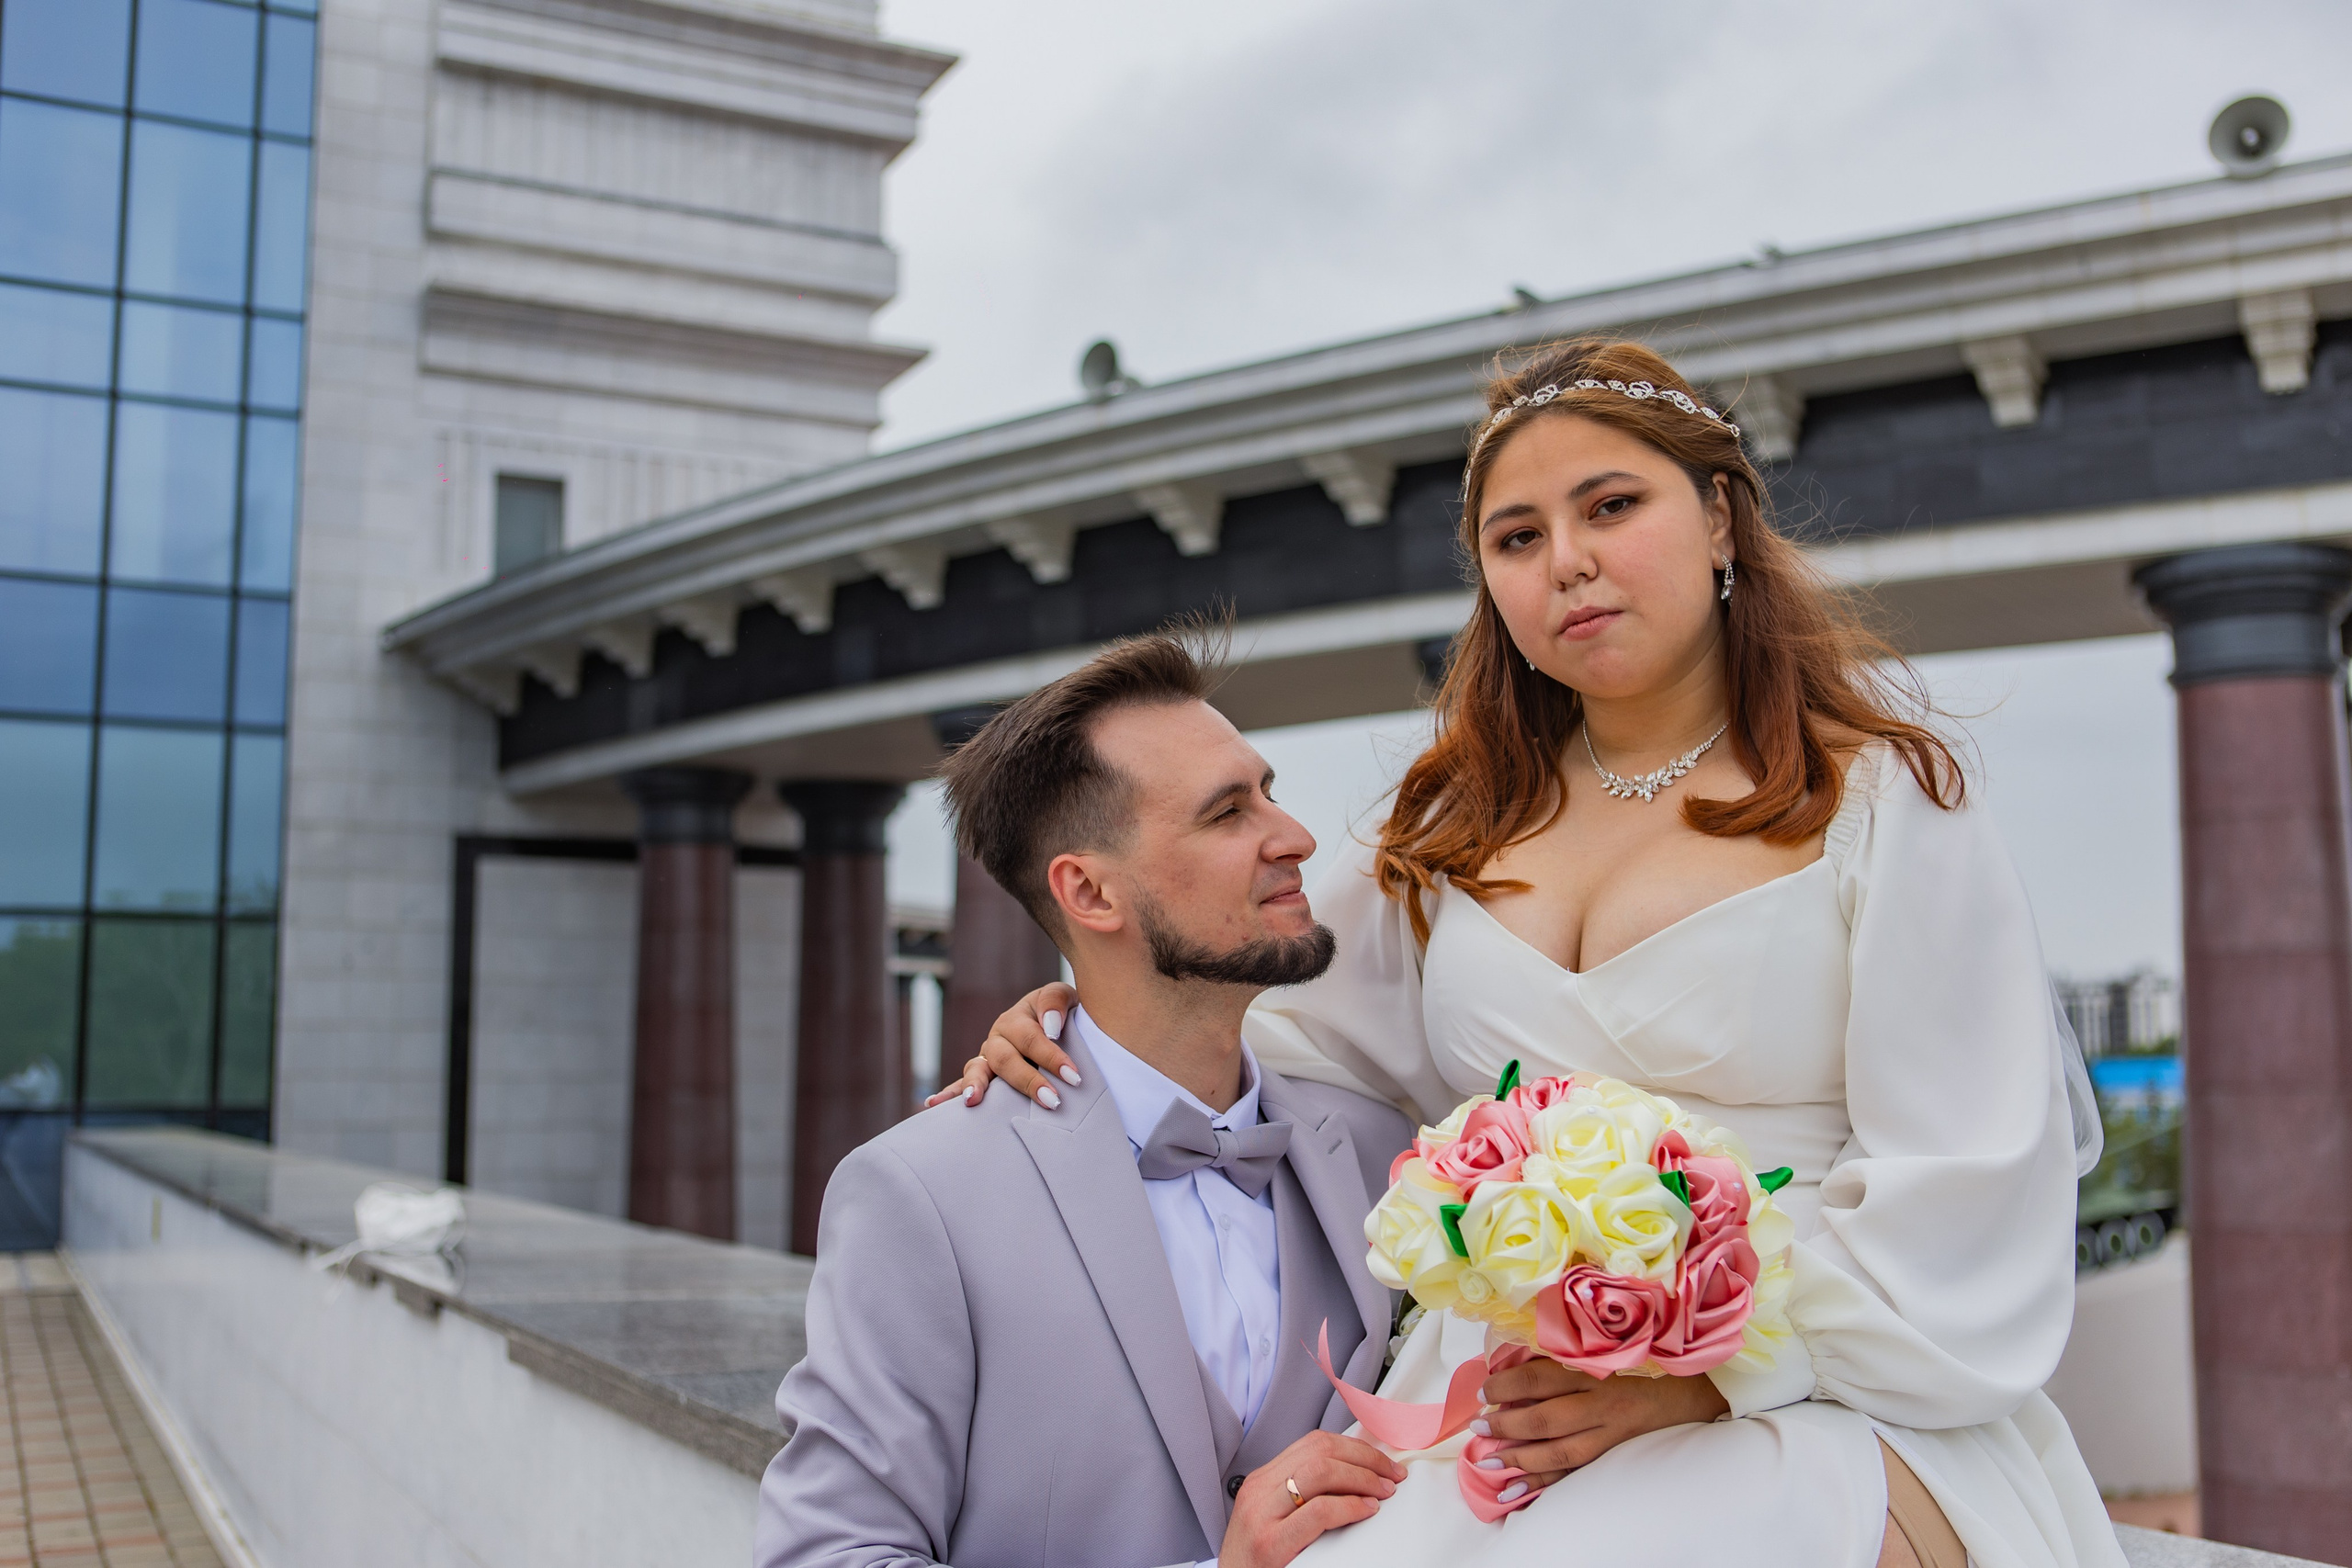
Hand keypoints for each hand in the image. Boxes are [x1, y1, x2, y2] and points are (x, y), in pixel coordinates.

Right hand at [921, 981, 1078, 1109]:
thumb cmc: (1064, 1015)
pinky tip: (932, 1104)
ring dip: (975, 1085)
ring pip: (977, 1070)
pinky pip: (962, 1084)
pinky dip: (948, 1094)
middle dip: (1028, 1080)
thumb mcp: (1066, 998)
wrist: (1059, 1026)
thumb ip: (1056, 1001)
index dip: (1052, 1056)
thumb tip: (1050, 1026)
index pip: (1031, 1038)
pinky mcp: (983, 1077)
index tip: (1073, 1076)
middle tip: (1052, 1100)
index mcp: (1016, 1018)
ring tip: (973, 1100)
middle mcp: (998, 1038)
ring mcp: (987, 1058)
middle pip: (1005, 1058)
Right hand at [1219, 1430, 1403, 1567]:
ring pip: (1319, 1471)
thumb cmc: (1259, 1562)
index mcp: (1261, 1481)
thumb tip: (1357, 1479)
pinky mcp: (1269, 1543)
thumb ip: (1303, 1496)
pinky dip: (1350, 1506)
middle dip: (1365, 1459)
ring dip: (1362, 1478)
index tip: (1382, 1462)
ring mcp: (1261, 1514)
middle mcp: (1258, 1490)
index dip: (1355, 1447)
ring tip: (1384, 1492)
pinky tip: (1366, 1510)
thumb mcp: (1275, 1518)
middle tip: (1393, 1476)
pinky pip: (1318, 1511)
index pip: (1313, 1443)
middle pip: (1320, 1451)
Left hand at [1478, 1360, 1727, 1489]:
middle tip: (1477, 1425)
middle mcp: (1602, 1403)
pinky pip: (1575, 1473)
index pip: (1540, 1378)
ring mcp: (1610, 1433)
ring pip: (1559, 1452)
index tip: (1483, 1389)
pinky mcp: (1614, 1453)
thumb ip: (1563, 1354)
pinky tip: (1516, 1489)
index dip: (1506, 1384)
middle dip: (1505, 1424)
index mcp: (1595, 1369)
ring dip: (1519, 1457)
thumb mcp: (1603, 1347)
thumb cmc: (1640, 1360)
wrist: (1691, 1389)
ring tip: (1488, 1459)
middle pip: (1545, 1418)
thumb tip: (1512, 1364)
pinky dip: (1543, 1483)